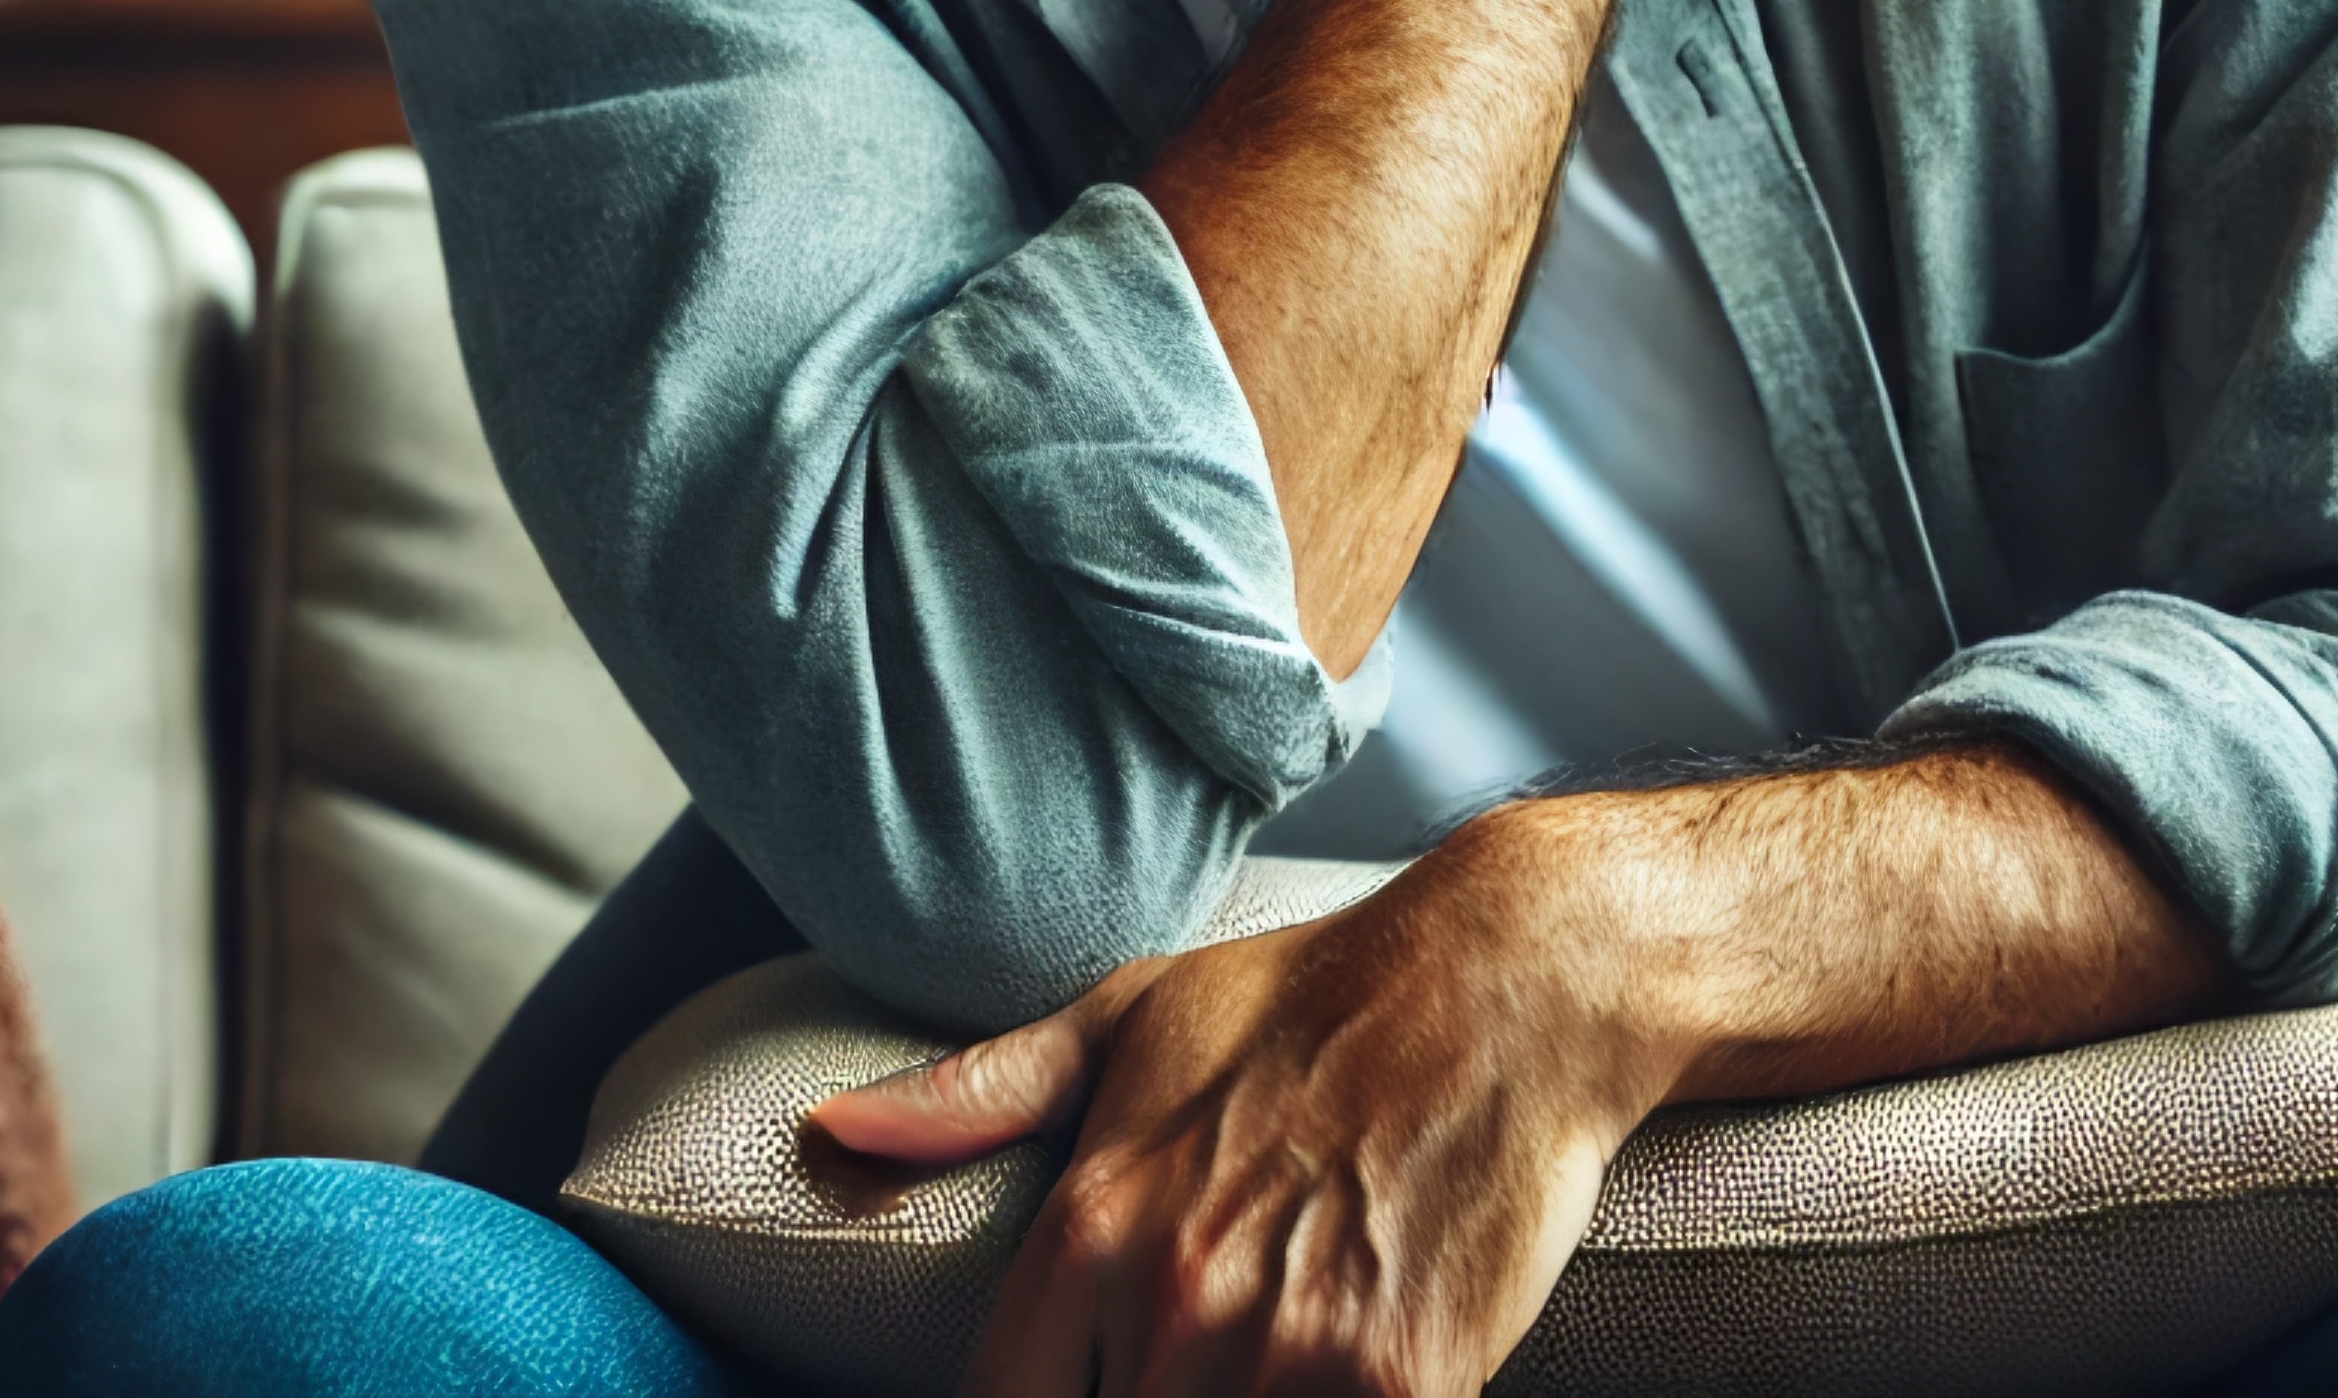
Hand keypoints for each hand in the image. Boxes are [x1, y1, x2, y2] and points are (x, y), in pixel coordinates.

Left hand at [811, 822, 1656, 1397]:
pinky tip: (1340, 1382)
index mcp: (1092, 1223)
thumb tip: (827, 1135)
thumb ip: (981, 1096)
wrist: (1510, 980)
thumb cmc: (1316, 997)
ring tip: (1257, 1369)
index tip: (1068, 1392)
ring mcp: (1292, 1356)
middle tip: (1192, 1365)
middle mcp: (1174, 1301)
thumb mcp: (1134, 1017)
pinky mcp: (1408, 1390)